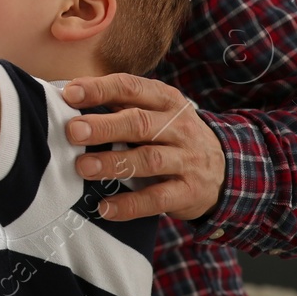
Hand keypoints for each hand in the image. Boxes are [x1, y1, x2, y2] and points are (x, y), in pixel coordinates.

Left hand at [62, 73, 225, 222]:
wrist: (227, 170)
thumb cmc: (172, 135)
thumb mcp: (157, 112)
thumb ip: (120, 104)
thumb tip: (70, 97)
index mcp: (166, 100)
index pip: (132, 88)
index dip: (100, 89)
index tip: (70, 93)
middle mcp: (179, 127)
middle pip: (140, 123)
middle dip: (104, 127)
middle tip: (73, 131)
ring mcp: (187, 159)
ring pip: (149, 159)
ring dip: (113, 163)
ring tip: (82, 168)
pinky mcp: (189, 191)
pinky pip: (158, 199)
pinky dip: (130, 205)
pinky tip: (105, 207)